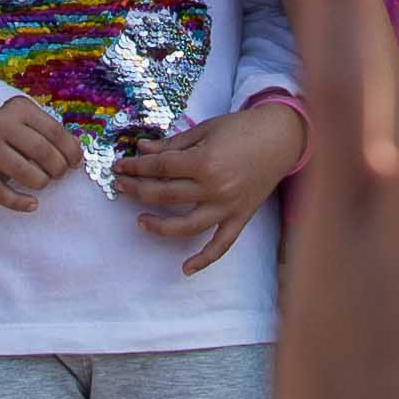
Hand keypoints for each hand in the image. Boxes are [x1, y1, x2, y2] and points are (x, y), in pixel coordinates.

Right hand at [0, 91, 91, 210]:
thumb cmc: (0, 115)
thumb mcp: (23, 111)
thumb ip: (46, 126)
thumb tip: (75, 148)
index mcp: (19, 110)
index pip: (54, 132)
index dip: (70, 149)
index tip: (77, 161)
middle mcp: (3, 128)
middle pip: (41, 152)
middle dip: (58, 167)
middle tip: (61, 172)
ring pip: (23, 172)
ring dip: (42, 181)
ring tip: (45, 180)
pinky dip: (18, 202)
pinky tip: (33, 204)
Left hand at [126, 93, 308, 270]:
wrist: (279, 138)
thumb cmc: (241, 129)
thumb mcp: (204, 129)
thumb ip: (172, 144)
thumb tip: (142, 151)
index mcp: (204, 161)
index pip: (160, 168)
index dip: (136, 166)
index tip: (119, 166)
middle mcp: (214, 187)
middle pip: (166, 194)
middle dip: (138, 189)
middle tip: (120, 186)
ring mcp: (227, 206)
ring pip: (186, 225)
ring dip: (159, 226)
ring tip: (140, 220)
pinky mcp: (240, 218)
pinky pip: (221, 245)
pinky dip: (204, 259)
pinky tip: (185, 268)